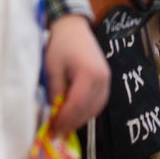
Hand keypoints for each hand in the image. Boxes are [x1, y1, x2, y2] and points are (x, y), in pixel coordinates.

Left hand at [44, 13, 110, 136]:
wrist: (74, 27)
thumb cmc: (60, 45)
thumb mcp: (52, 69)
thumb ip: (56, 93)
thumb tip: (55, 115)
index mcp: (88, 74)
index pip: (77, 105)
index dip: (65, 120)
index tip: (52, 129)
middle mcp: (102, 78)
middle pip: (88, 110)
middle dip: (72, 123)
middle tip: (57, 131)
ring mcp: (107, 79)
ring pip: (96, 108)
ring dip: (81, 119)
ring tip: (65, 124)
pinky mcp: (106, 79)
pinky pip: (100, 101)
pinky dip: (88, 110)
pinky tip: (75, 113)